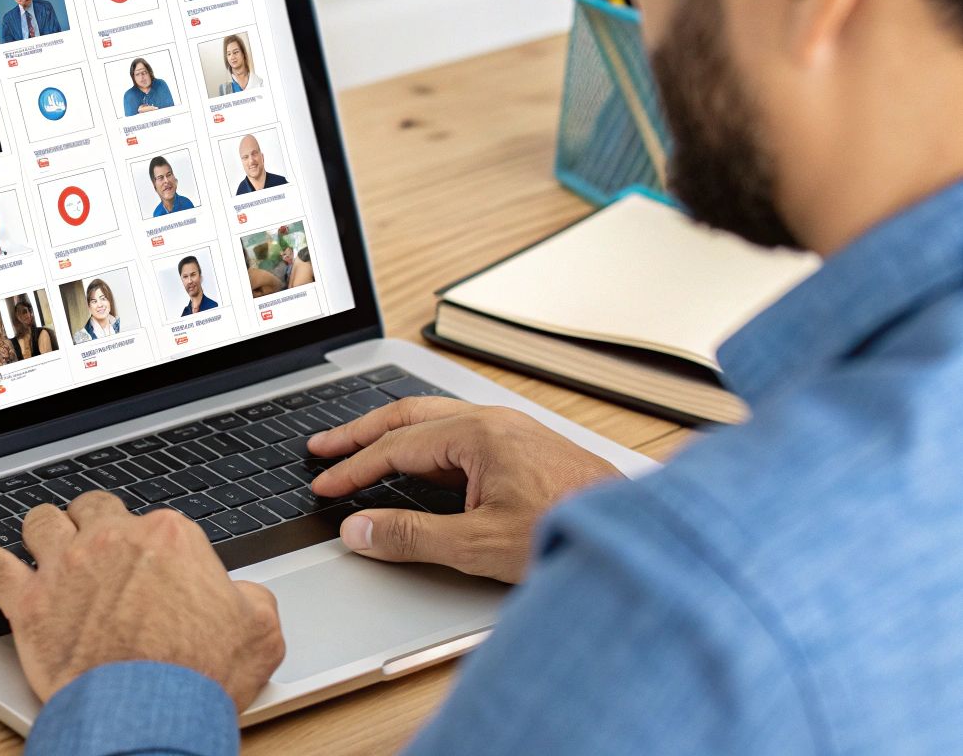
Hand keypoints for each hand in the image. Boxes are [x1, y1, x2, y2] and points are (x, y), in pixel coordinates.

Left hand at [0, 492, 284, 708]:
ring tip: (46, 547)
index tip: (147, 564)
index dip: (148, 543)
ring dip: (43, 532)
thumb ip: (251, 598)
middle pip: (92, 508)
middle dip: (93, 523)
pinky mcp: (30, 604)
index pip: (151, 520)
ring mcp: (66, 568)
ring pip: (40, 522)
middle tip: (95, 546)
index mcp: (168, 538)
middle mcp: (113, 541)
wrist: (150, 715)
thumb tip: (243, 596)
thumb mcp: (259, 631)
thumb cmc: (199, 676)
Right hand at [307, 398, 621, 582]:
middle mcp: (495, 423)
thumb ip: (411, 537)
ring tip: (362, 449)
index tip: (323, 483)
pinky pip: (460, 434)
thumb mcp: (477, 545)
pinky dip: (425, 444)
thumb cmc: (570, 533)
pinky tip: (421, 464)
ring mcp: (514, 433)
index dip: (353, 467)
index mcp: (478, 435)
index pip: (396, 446)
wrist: (639, 542)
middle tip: (324, 448)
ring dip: (393, 434)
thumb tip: (360, 529)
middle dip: (361, 433)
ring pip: (436, 422)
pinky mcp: (527, 451)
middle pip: (410, 417)